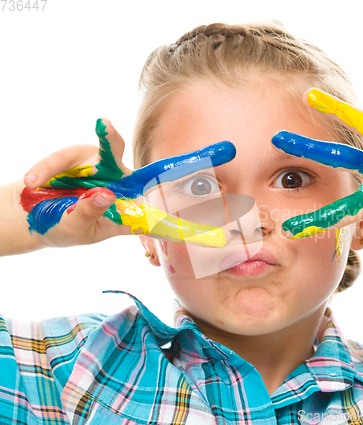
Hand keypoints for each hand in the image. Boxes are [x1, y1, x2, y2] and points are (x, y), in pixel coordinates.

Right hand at [21, 118, 234, 247]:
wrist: (32, 213)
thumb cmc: (61, 226)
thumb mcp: (73, 228)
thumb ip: (87, 214)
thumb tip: (104, 194)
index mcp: (128, 215)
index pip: (164, 223)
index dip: (190, 229)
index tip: (220, 237)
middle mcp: (125, 189)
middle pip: (159, 174)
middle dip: (188, 164)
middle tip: (224, 152)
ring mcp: (107, 170)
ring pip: (112, 151)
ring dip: (104, 145)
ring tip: (76, 154)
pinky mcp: (84, 155)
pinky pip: (75, 152)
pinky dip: (53, 164)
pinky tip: (34, 179)